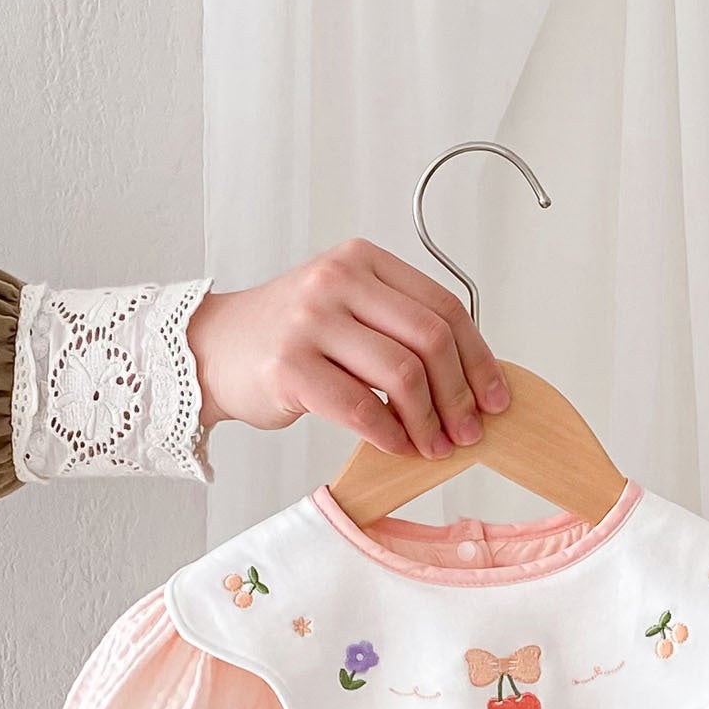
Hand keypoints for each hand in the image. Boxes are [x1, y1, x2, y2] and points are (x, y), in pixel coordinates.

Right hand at [187, 239, 510, 458]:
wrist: (212, 350)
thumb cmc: (288, 338)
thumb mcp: (347, 310)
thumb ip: (400, 328)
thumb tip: (471, 380)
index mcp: (363, 261)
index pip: (444, 308)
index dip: (479, 359)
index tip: (495, 399)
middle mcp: (337, 281)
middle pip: (430, 340)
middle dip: (459, 395)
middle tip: (468, 432)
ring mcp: (311, 322)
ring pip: (402, 375)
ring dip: (428, 422)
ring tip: (435, 447)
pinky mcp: (290, 367)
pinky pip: (360, 409)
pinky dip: (390, 436)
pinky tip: (399, 448)